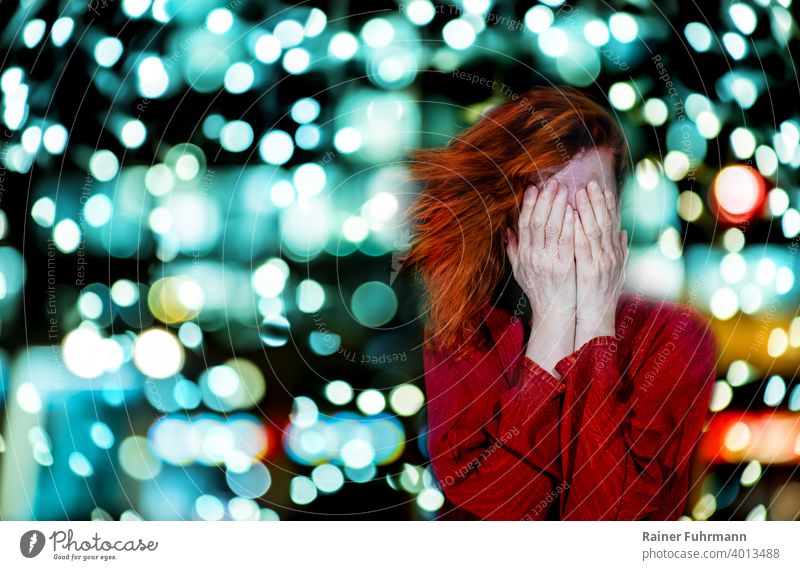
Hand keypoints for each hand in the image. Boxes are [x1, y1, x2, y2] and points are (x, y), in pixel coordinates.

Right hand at [507, 179, 576, 377]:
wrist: (552, 312)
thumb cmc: (539, 291)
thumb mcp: (520, 271)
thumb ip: (514, 250)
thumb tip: (507, 230)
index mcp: (523, 254)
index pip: (524, 224)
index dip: (528, 204)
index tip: (533, 188)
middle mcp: (532, 256)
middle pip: (536, 221)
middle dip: (544, 200)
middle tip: (552, 183)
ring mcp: (547, 260)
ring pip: (550, 227)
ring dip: (557, 206)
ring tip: (564, 189)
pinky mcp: (563, 266)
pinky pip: (565, 240)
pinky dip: (568, 224)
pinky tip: (573, 210)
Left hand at [573, 180, 627, 348]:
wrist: (598, 318)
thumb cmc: (601, 296)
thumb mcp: (614, 271)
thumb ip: (619, 251)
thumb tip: (623, 232)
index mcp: (614, 254)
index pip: (612, 224)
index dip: (608, 206)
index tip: (603, 189)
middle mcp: (610, 256)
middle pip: (605, 222)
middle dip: (598, 201)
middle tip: (591, 183)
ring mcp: (601, 263)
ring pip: (595, 230)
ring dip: (588, 209)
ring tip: (581, 192)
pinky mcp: (589, 271)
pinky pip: (583, 246)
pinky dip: (578, 229)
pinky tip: (573, 216)